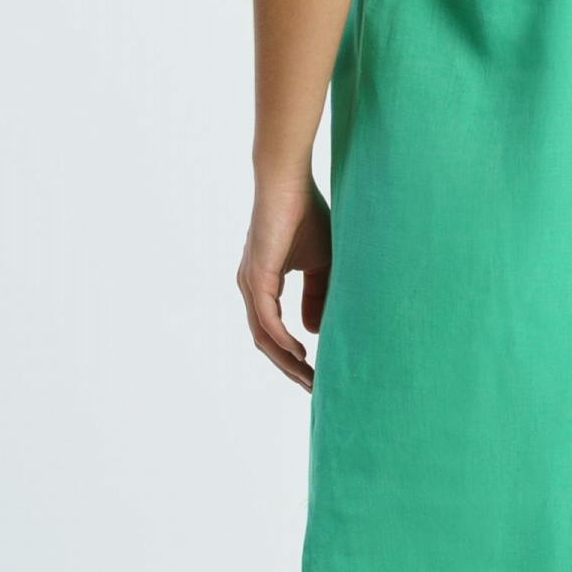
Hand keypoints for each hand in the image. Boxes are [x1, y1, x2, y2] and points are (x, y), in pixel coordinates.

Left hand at [238, 176, 331, 389]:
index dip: (292, 357)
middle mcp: (250, 288)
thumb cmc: (307, 215)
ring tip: (310, 379)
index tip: (316, 376)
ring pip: (264, 336)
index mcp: (261, 284)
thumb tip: (315, 332)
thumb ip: (318, 296)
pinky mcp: (257, 275)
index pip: (272, 331)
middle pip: (266, 342)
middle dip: (290, 369)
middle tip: (315, 389)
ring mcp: (250, 283)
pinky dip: (282, 339)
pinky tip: (302, 354)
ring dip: (287, 361)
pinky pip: (266, 318)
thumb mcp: (321, 264)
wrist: (290, 182)